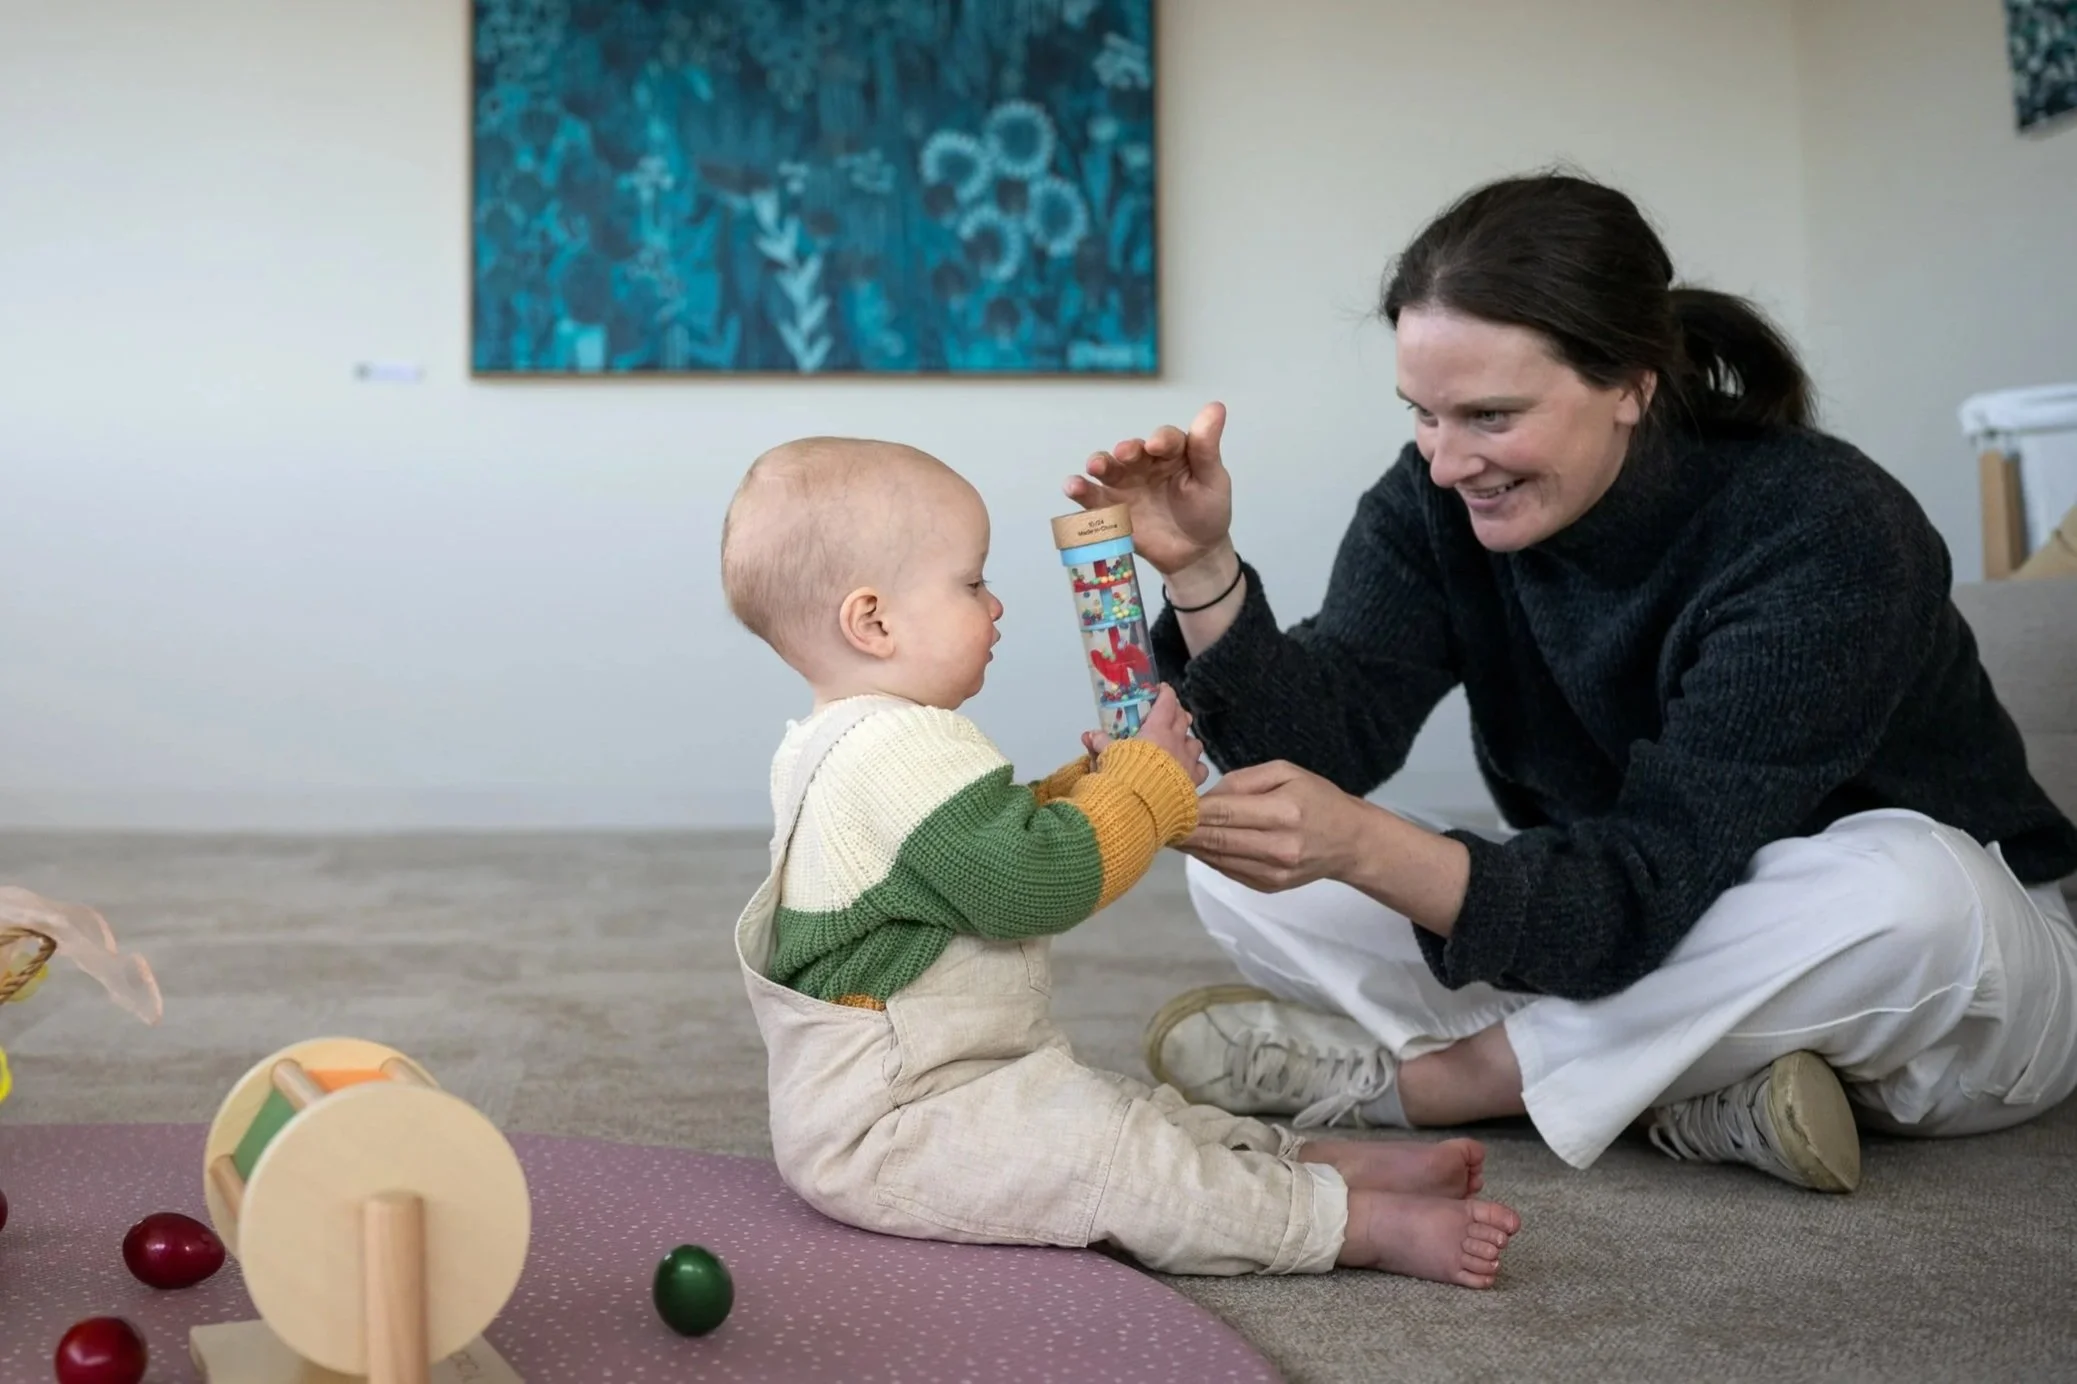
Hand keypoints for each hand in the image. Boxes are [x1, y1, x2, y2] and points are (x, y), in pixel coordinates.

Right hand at [1066, 402, 1234, 578]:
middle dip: (1125, 451)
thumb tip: (1216, 407)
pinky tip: (1073, 487)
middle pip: (1130, 451)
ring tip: (1094, 467)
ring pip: (1107, 469)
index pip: (1165, 439)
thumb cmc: (1206, 511)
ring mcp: (1125, 485)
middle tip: (1124, 453)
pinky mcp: (1111, 508)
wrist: (1194, 552)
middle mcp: (1144, 464)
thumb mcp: (1212, 480)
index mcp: (1171, 453)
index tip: (1156, 445)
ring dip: (1099, 464)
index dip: (1161, 440)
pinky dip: (1080, 491)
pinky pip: (1092, 498)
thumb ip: (1207, 448)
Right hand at [1086, 685, 1207, 786]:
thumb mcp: (1109, 755)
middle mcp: (1176, 742)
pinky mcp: (1193, 780)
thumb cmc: (1126, 775)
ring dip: (1187, 739)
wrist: (1142, 804)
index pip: (1166, 703)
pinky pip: (1200, 768)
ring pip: (1195, 742)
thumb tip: (1089, 735)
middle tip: (1170, 712)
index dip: (1165, 693)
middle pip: (1183, 718)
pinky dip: (1195, 766)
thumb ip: (1100, 743)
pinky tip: (1189, 769)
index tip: (1162, 689)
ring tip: (1180, 742)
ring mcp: (1188, 761)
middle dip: (1177, 712)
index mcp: (1157, 730)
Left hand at [1181, 761, 1367, 891]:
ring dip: (1189, 845)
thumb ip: (1243, 781)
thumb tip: (1205, 796)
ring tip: (1168, 830)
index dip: (1190, 810)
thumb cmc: (1318, 799)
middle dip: (1182, 830)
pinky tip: (1196, 843)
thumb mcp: (1286, 772)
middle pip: (1215, 839)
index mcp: (1283, 812)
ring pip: (1216, 858)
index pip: (1224, 813)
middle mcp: (1277, 847)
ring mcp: (1272, 872)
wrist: (1350, 842)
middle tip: (1154, 819)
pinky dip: (1207, 856)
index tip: (1164, 802)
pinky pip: (1227, 869)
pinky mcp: (1267, 886)